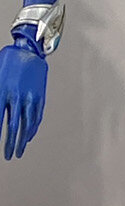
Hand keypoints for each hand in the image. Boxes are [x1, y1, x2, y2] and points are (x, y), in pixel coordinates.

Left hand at [0, 34, 47, 159]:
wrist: (29, 49)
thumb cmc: (8, 60)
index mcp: (2, 91)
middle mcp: (16, 97)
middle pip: (13, 126)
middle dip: (10, 144)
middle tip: (8, 155)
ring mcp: (30, 97)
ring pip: (26, 124)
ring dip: (23, 140)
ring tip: (20, 150)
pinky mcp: (39, 96)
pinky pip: (36, 116)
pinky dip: (33, 128)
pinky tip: (29, 135)